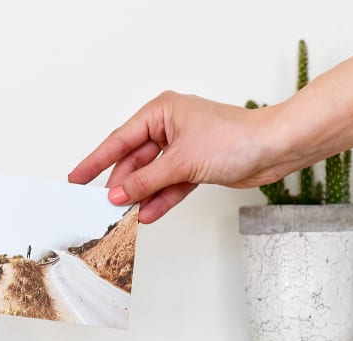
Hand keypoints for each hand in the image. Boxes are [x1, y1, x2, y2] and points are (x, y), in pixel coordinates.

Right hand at [68, 91, 294, 222]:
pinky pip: (169, 185)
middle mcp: (169, 127)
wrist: (275, 149)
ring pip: (152, 175)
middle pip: (134, 161)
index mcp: (161, 112)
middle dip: (121, 184)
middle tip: (101, 205)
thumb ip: (146, 180)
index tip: (76, 177)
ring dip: (140, 196)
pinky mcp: (195, 166)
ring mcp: (183, 148)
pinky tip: (146, 215)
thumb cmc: (235, 138)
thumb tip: (117, 194)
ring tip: (122, 215)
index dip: (96, 161)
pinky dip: (160, 199)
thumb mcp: (181, 161)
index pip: (120, 140)